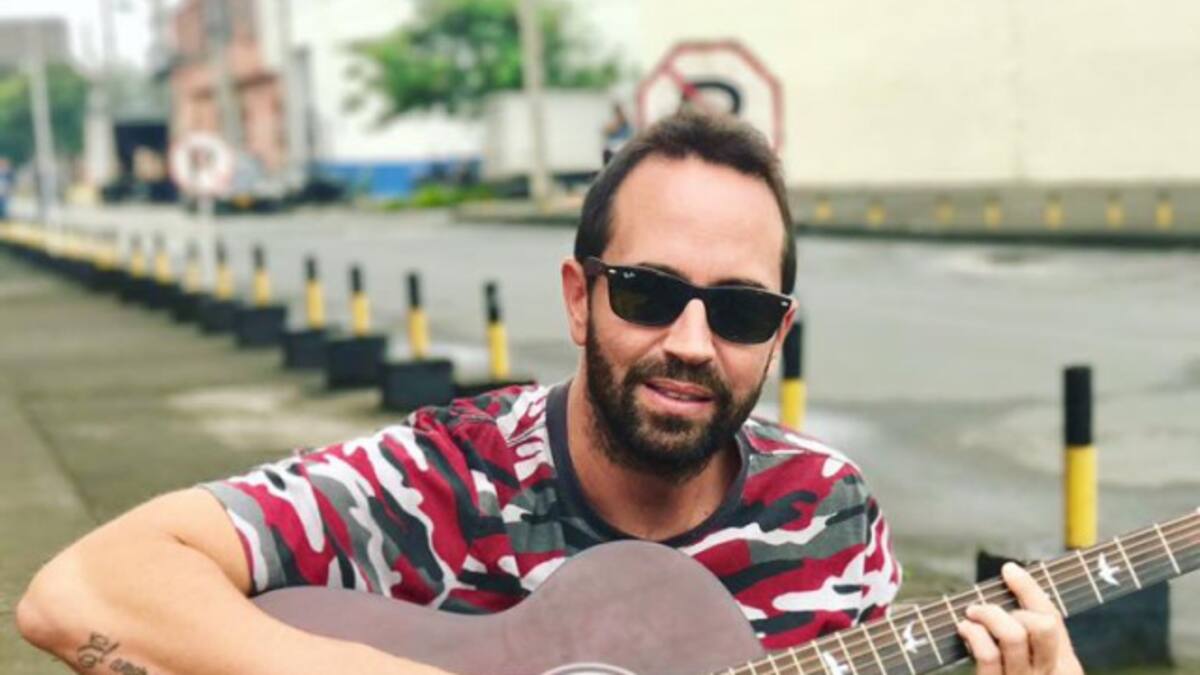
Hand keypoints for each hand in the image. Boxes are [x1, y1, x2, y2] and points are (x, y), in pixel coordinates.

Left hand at [957, 562, 1083, 673]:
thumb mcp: (1036, 665)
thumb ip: (1030, 634)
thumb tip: (1011, 577)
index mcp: (1064, 667)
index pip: (1052, 618)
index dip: (1030, 590)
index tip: (1008, 569)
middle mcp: (1047, 674)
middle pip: (1042, 626)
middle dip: (1013, 609)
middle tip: (983, 608)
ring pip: (1014, 637)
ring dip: (989, 615)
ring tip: (972, 614)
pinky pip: (988, 655)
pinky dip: (974, 633)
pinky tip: (964, 629)